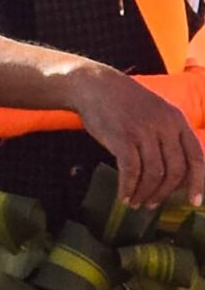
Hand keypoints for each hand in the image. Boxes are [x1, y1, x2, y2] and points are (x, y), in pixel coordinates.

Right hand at [66, 65, 204, 206]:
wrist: (95, 85)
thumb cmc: (124, 103)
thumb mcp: (156, 113)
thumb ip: (168, 137)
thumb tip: (176, 173)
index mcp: (177, 120)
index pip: (196, 157)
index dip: (197, 183)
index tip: (194, 201)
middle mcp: (164, 126)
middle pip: (174, 170)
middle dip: (164, 193)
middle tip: (152, 204)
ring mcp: (143, 131)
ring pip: (153, 174)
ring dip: (145, 193)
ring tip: (135, 202)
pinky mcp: (121, 137)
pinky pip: (130, 171)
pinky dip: (128, 188)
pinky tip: (123, 196)